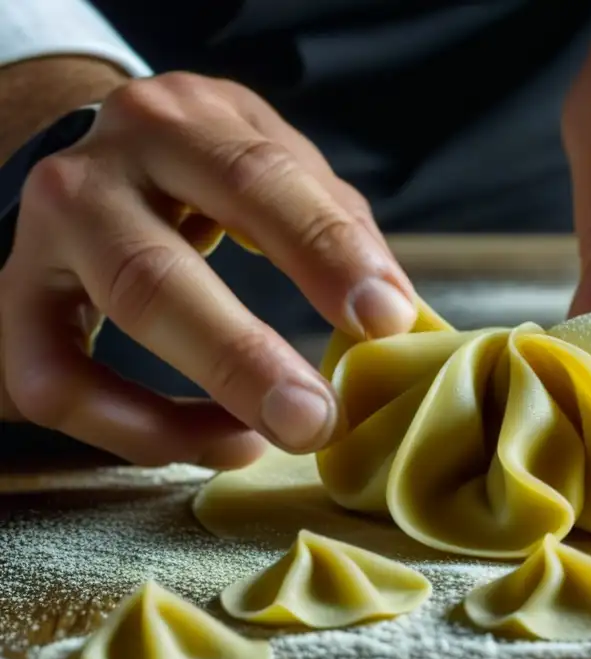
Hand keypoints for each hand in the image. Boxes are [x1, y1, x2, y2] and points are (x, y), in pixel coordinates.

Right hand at [0, 73, 416, 467]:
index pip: (258, 178)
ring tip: (266, 441)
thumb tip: (392, 311)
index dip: (324, 252)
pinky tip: (214, 442)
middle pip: (159, 270)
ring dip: (192, 398)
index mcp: (182, 123)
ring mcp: (47, 237)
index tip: (387, 318)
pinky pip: (57, 384)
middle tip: (316, 419)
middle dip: (243, 354)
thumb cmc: (210, 170)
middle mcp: (98, 171)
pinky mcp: (15, 301)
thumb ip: (332, 221)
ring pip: (105, 330)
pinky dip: (135, 430)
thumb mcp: (273, 162)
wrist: (102, 160)